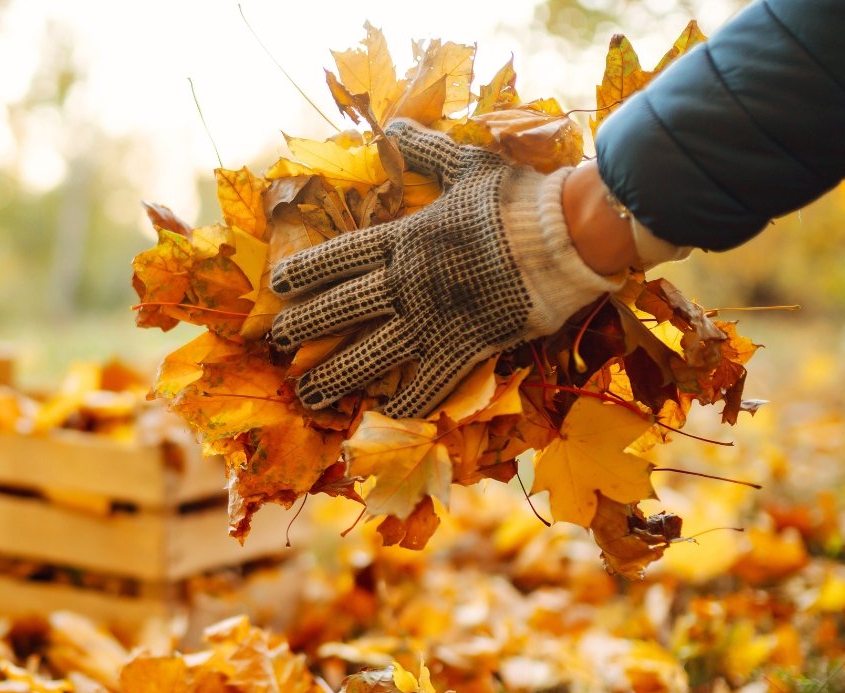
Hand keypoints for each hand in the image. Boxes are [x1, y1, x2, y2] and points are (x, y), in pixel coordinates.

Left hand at [267, 120, 623, 418]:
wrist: (567, 235)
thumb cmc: (519, 198)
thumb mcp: (468, 164)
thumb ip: (427, 151)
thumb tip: (394, 122)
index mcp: (407, 238)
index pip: (343, 257)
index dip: (308, 271)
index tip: (278, 285)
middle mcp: (409, 281)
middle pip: (344, 307)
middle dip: (306, 325)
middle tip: (277, 342)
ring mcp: (434, 318)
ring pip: (371, 353)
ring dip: (336, 374)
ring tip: (307, 392)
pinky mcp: (464, 346)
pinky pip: (426, 382)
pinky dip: (403, 403)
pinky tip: (378, 417)